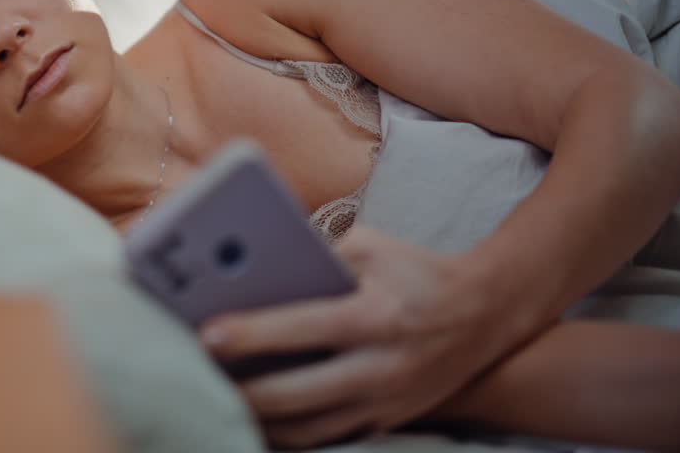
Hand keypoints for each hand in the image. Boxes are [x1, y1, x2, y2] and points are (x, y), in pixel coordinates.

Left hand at [199, 227, 535, 448]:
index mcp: (373, 316)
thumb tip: (249, 264)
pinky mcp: (384, 422)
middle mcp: (379, 367)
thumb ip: (314, 254)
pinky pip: (325, 439)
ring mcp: (383, 402)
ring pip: (305, 429)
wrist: (485, 314)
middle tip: (194, 375)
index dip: (250, 334)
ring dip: (256, 419)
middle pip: (293, 393)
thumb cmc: (412, 272)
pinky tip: (253, 416)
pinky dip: (286, 434)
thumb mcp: (369, 246)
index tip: (205, 334)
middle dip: (239, 389)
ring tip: (215, 398)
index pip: (302, 328)